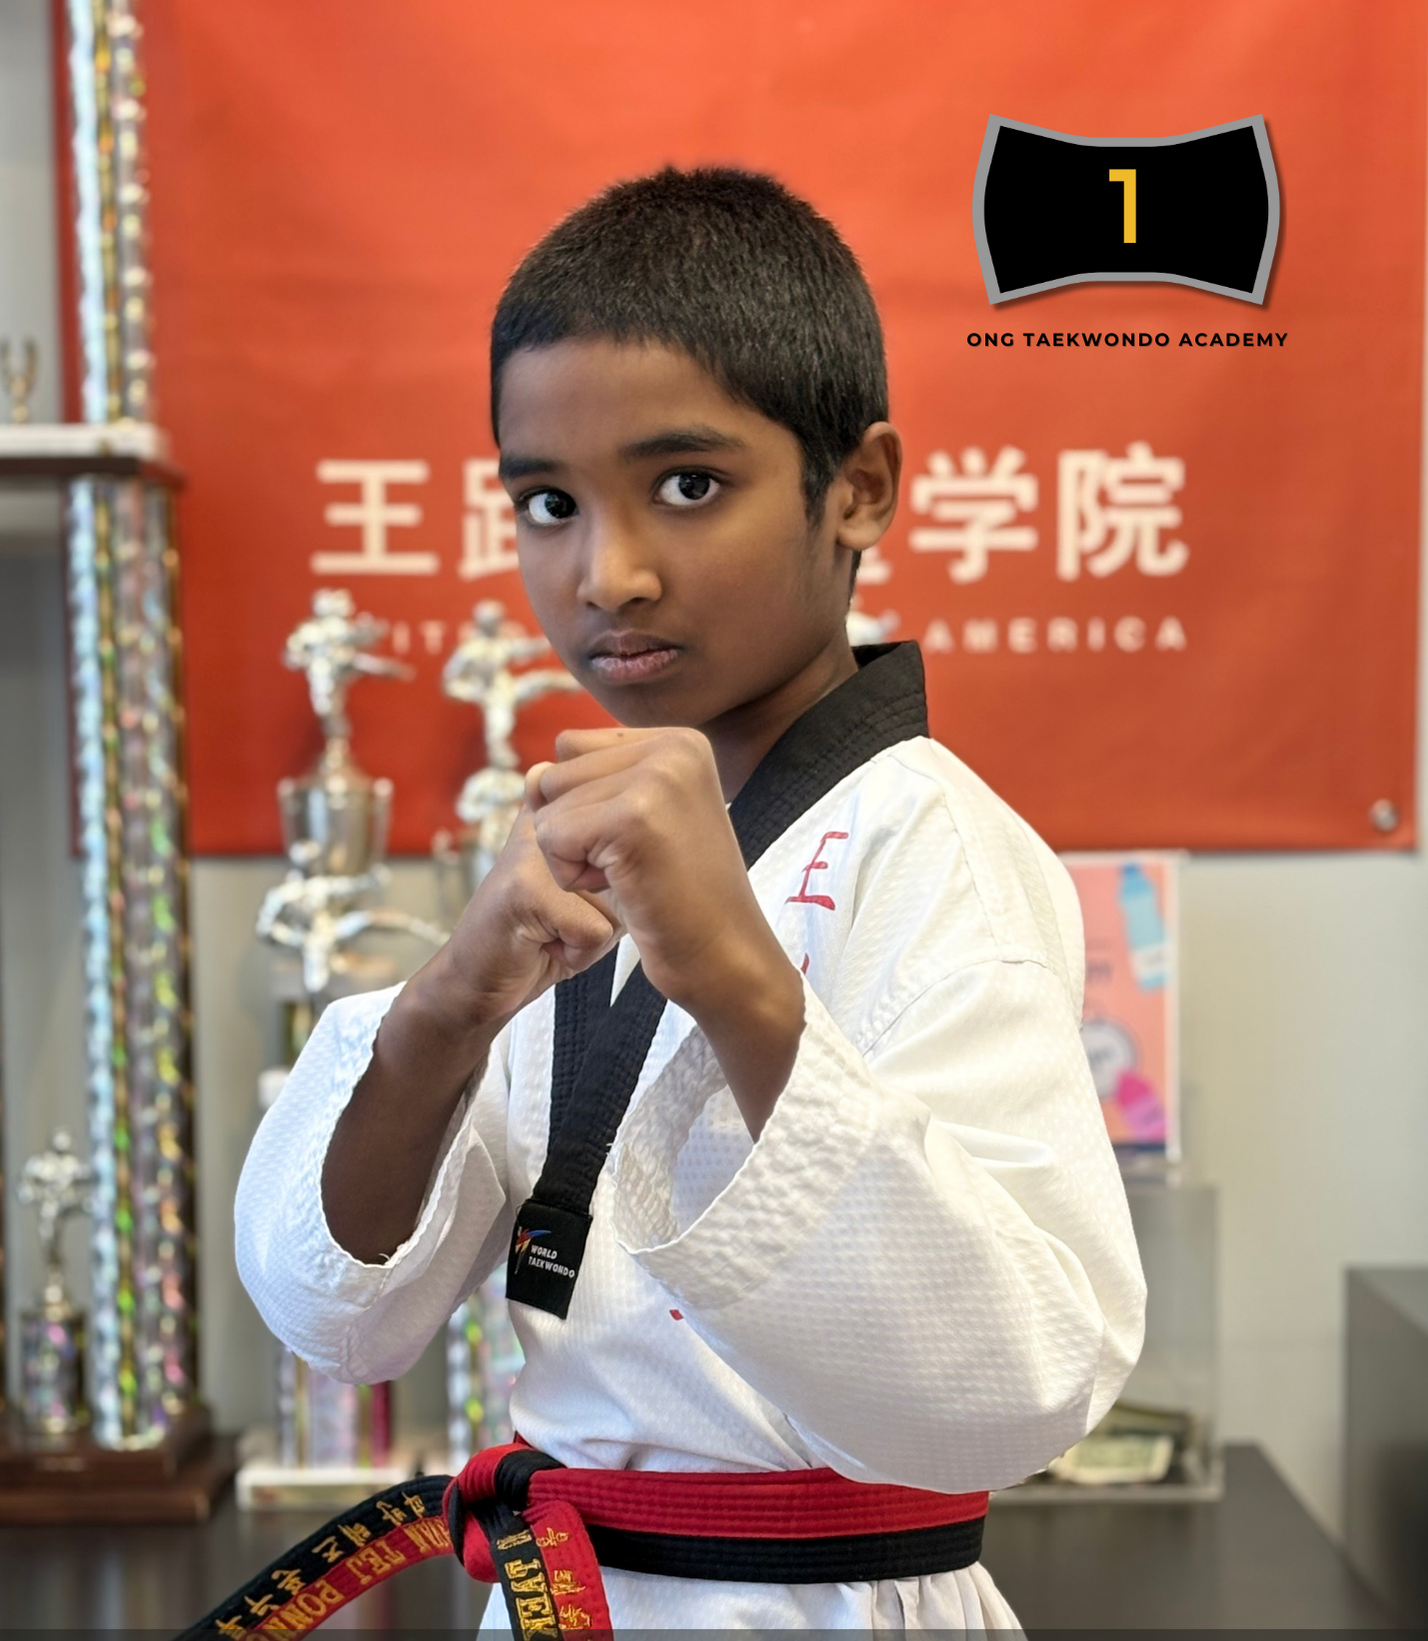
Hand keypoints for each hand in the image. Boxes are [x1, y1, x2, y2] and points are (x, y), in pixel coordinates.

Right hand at [323, 809, 621, 1260]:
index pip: (637, 825)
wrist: (480, 980)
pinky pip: (596, 927)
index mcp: (567, 803)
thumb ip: (628, 854)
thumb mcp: (597, 884)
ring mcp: (534, 846)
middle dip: (619, 903)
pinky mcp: (523, 887)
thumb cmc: (546, 932)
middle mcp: (548, 812)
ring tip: (559, 928)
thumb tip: (679, 835)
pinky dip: (582, 950)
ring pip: (620, 897)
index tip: (601, 888)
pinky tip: (547, 945)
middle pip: (636, 863)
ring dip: (601, 929)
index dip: (635, 870)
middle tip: (572, 913)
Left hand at [528, 728, 803, 1134]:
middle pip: (556, 773)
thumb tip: (530, 774)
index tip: (635, 841)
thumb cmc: (678, 898)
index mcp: (681, 741)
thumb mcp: (640, 821)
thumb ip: (588, 784)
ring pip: (549, 804)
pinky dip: (570, 875)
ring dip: (571, 856)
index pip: (573, 746)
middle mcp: (675, 746)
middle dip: (574, 829)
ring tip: (631, 876)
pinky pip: (552, 836)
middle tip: (634, 865)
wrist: (724, 957)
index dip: (583, 804)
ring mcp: (658, 777)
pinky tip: (622, 888)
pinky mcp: (634, 817)